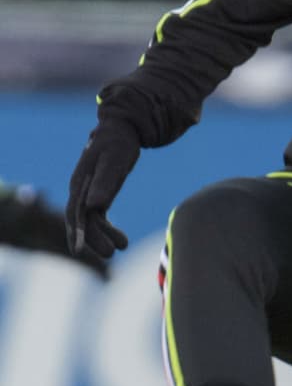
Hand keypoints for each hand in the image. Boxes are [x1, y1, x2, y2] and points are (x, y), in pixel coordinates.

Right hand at [66, 117, 140, 261]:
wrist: (123, 131)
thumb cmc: (117, 143)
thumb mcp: (114, 161)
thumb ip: (104, 182)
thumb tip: (94, 205)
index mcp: (80, 183)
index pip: (74, 212)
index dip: (75, 232)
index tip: (77, 250)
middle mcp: (80, 191)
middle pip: (81, 220)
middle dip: (92, 239)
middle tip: (110, 254)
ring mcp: (88, 193)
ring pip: (91, 221)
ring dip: (103, 236)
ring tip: (122, 247)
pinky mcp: (99, 194)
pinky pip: (100, 217)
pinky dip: (108, 229)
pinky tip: (121, 240)